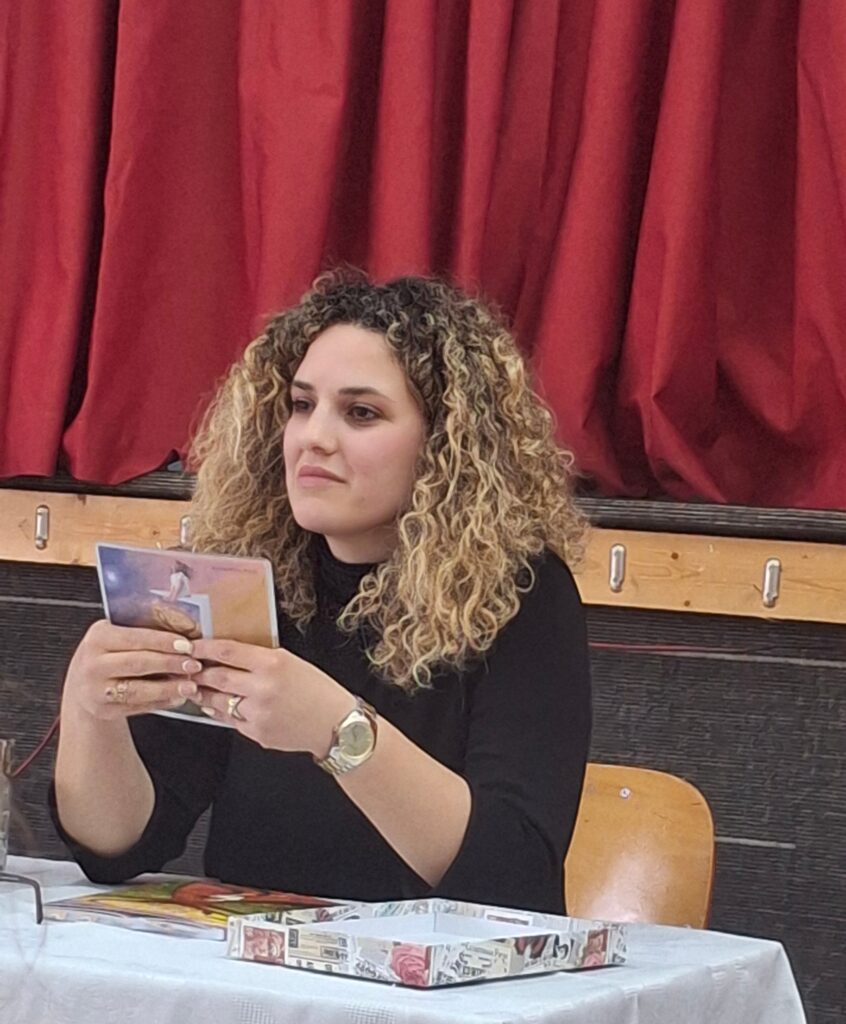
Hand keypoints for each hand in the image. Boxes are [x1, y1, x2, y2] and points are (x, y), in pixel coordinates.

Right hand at [62, 620, 202, 720]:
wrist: (82, 683)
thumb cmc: (107, 654)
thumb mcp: (115, 636)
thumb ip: (141, 632)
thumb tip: (183, 629)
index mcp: (97, 638)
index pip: (135, 638)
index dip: (163, 642)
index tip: (187, 645)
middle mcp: (93, 665)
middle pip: (138, 663)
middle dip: (170, 664)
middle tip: (194, 664)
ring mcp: (96, 690)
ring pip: (138, 690)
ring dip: (168, 688)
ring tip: (189, 685)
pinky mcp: (104, 711)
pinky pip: (137, 707)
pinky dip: (160, 702)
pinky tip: (177, 697)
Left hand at [190, 639, 352, 754]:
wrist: (335, 724)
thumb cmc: (317, 690)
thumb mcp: (291, 662)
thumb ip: (260, 658)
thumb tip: (228, 655)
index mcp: (273, 663)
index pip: (227, 651)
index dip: (204, 647)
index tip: (192, 645)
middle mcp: (263, 688)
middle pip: (216, 676)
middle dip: (197, 672)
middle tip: (187, 668)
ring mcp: (258, 713)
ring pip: (217, 701)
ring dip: (204, 693)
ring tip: (198, 687)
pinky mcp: (256, 733)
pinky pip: (230, 720)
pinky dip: (221, 711)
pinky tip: (218, 705)